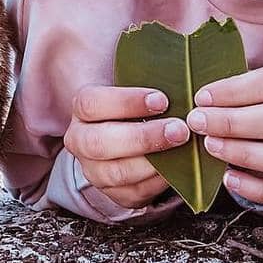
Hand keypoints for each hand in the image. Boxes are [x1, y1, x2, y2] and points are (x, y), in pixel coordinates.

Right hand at [64, 85, 188, 209]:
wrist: (131, 134)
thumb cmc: (139, 104)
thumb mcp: (134, 84)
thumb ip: (145, 74)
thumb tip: (174, 69)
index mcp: (82, 109)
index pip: (92, 104)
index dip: (126, 102)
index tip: (161, 100)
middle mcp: (81, 141)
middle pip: (100, 143)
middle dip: (143, 138)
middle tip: (178, 129)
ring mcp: (94, 171)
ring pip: (116, 173)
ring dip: (153, 164)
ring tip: (182, 150)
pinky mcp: (114, 194)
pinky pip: (134, 193)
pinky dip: (158, 183)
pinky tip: (178, 169)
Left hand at [186, 59, 262, 210]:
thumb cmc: (248, 102)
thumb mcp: (240, 83)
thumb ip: (220, 79)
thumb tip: (181, 73)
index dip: (237, 90)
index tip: (201, 97)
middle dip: (236, 123)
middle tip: (198, 123)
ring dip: (248, 155)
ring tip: (211, 148)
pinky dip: (261, 189)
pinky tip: (229, 178)